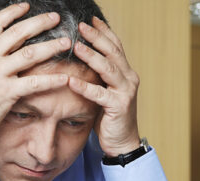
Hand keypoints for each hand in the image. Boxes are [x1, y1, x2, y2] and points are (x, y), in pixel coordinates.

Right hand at [0, 2, 71, 164]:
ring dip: (51, 46)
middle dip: (39, 22)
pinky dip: (52, 80)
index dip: (13, 12)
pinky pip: (35, 83)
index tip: (26, 6)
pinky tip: (65, 78)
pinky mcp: (7, 92)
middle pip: (18, 32)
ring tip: (66, 42)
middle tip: (56, 17)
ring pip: (30, 54)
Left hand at [69, 17, 140, 156]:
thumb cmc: (110, 117)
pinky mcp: (118, 107)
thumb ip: (98, 76)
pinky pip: (99, 94)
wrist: (122, 142)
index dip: (104, 31)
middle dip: (96, 37)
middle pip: (113, 52)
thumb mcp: (105, 91)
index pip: (116, 46)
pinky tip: (71, 81)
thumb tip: (80, 58)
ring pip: (108, 69)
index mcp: (126, 72)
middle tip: (81, 25)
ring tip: (76, 46)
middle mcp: (129, 78)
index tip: (90, 18)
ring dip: (91, 56)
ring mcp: (125, 92)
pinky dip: (84, 87)